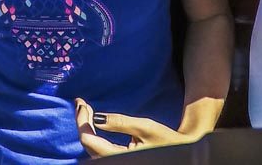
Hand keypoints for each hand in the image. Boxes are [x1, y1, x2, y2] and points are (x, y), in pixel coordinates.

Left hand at [76, 99, 201, 155]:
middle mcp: (112, 161)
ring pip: (91, 148)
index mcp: (118, 157)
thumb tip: (97, 118)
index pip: (90, 140)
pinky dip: (93, 134)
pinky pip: (97, 149)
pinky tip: (93, 124)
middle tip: (81, 103)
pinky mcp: (116, 160)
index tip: (81, 103)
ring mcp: (114, 161)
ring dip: (87, 128)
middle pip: (88, 144)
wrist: (180, 151)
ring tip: (85, 110)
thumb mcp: (145, 127)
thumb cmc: (165, 140)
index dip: (83, 121)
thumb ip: (120, 123)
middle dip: (83, 122)